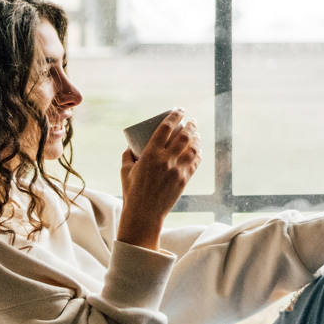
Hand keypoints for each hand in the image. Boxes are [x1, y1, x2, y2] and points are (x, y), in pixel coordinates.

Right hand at [117, 110, 200, 249]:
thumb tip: (131, 145)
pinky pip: (195, 162)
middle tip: (191, 120)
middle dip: (190, 125)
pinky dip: (198, 153)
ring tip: (196, 133)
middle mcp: (165, 159)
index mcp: (150, 154)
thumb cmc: (132, 192)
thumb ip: (128, 155)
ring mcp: (177, 170)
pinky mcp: (184, 180)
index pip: (166, 128)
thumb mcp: (125, 170)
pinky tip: (197, 149)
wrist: (144, 214)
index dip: (175, 116)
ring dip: (196, 138)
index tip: (180, 110)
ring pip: (192, 148)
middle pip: (183, 135)